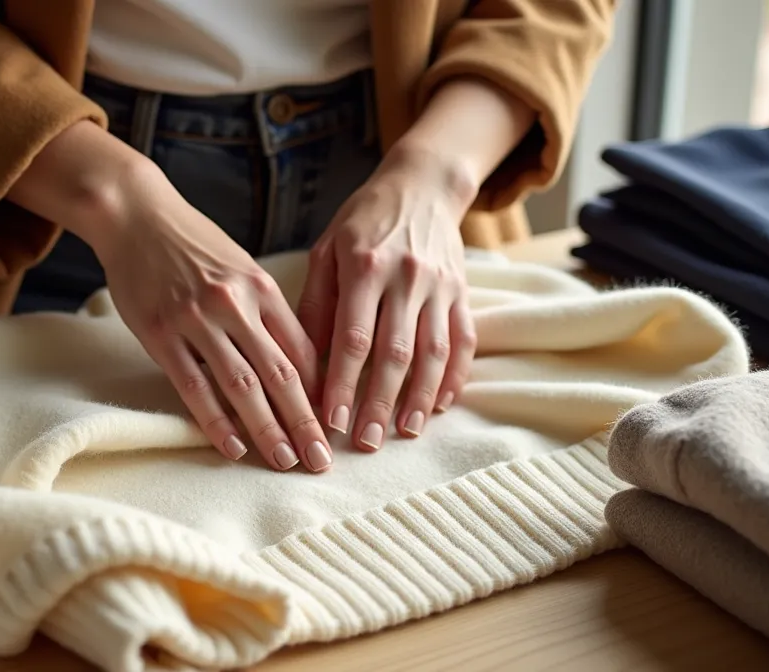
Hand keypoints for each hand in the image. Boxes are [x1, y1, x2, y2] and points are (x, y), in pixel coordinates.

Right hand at [94, 182, 332, 471]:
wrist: (136, 215)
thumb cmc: (193, 244)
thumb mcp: (240, 267)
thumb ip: (265, 311)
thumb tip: (294, 363)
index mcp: (261, 288)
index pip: (302, 349)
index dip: (321, 392)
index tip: (334, 425)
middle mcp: (235, 305)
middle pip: (281, 374)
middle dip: (305, 422)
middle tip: (322, 461)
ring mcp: (196, 320)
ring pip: (242, 386)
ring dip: (267, 430)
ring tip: (285, 463)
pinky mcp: (160, 334)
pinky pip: (194, 387)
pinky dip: (216, 421)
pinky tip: (233, 447)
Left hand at [298, 148, 477, 451]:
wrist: (422, 185)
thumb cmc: (362, 222)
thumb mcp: (327, 250)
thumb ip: (316, 304)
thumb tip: (305, 362)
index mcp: (365, 267)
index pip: (353, 338)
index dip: (343, 383)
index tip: (331, 421)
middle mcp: (407, 278)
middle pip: (395, 353)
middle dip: (379, 403)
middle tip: (365, 442)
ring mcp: (440, 286)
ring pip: (433, 352)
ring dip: (419, 398)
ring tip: (405, 432)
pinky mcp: (462, 291)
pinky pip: (463, 340)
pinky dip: (454, 376)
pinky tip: (440, 404)